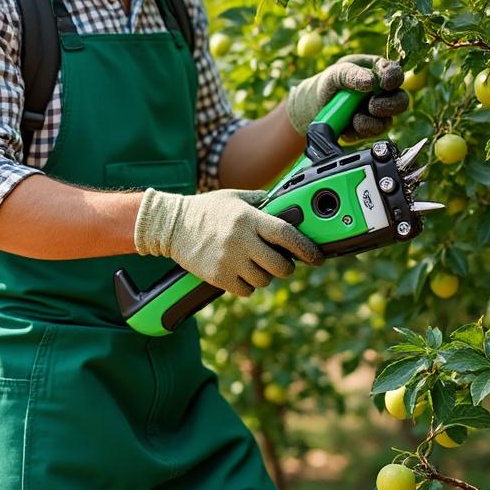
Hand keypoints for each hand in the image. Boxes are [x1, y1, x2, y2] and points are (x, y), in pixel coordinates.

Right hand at [134, 188, 324, 297]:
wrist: (171, 225)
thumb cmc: (206, 210)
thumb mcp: (235, 198)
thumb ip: (262, 203)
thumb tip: (288, 206)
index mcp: (248, 218)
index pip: (287, 234)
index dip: (306, 248)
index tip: (317, 257)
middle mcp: (241, 240)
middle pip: (280, 265)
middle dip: (285, 267)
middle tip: (281, 263)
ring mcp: (229, 260)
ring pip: (264, 281)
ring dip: (263, 276)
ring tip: (252, 265)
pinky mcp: (217, 276)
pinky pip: (246, 291)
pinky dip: (247, 286)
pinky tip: (239, 273)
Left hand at [286, 54, 409, 141]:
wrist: (311, 107)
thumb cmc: (327, 83)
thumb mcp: (335, 74)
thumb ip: (351, 73)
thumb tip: (371, 82)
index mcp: (378, 72)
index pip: (394, 72)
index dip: (394, 77)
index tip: (385, 83)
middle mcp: (382, 93)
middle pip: (401, 101)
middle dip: (390, 105)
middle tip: (372, 106)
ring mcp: (377, 113)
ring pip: (388, 121)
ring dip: (373, 122)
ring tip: (355, 119)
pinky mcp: (368, 129)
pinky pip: (371, 134)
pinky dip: (360, 131)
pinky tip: (348, 127)